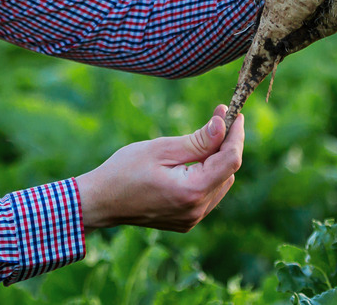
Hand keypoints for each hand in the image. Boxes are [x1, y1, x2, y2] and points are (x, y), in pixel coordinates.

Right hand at [74, 105, 243, 231]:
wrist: (101, 201)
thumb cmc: (125, 170)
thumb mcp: (161, 148)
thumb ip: (197, 140)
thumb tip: (223, 125)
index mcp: (192, 191)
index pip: (230, 160)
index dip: (236, 135)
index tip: (234, 114)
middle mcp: (197, 210)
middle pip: (228, 172)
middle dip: (225, 145)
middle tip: (215, 120)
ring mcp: (192, 219)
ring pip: (220, 183)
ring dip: (216, 161)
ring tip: (199, 141)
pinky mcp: (186, 221)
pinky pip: (208, 195)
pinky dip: (206, 176)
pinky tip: (190, 163)